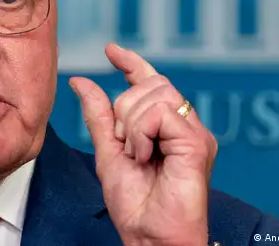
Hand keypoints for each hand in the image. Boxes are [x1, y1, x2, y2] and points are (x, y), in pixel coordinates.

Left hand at [69, 44, 216, 245]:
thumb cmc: (135, 204)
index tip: (110, 51)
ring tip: (136, 156)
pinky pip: (161, 113)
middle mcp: (183, 126)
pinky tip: (144, 157)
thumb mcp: (108, 152)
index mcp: (165, 128)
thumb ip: (99, 116)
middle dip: (124, 109)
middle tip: (125, 146)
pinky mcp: (196, 142)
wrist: (148, 235)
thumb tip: (82, 82)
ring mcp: (193, 133)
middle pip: (150, 84)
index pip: (151, 82)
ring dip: (131, 125)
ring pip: (155, 94)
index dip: (132, 63)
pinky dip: (141, 134)